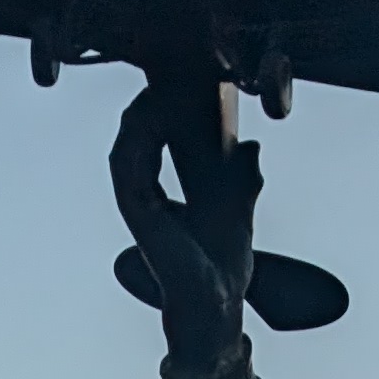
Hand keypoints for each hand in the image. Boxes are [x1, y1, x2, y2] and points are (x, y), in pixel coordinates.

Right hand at [108, 87, 258, 359]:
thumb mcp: (239, 208)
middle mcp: (147, 196)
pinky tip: (146, 117)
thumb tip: (250, 145)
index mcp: (165, 195)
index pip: (156, 143)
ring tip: (153, 89)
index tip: (177, 82)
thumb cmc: (222, 265)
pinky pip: (127, 165)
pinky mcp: (139, 212)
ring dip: (139, 116)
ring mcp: (140, 204)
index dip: (162, 111)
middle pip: (138, 138)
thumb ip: (243, 177)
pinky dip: (136, 139)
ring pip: (128, 146)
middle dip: (149, 105)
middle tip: (164, 75)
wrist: (218, 303)